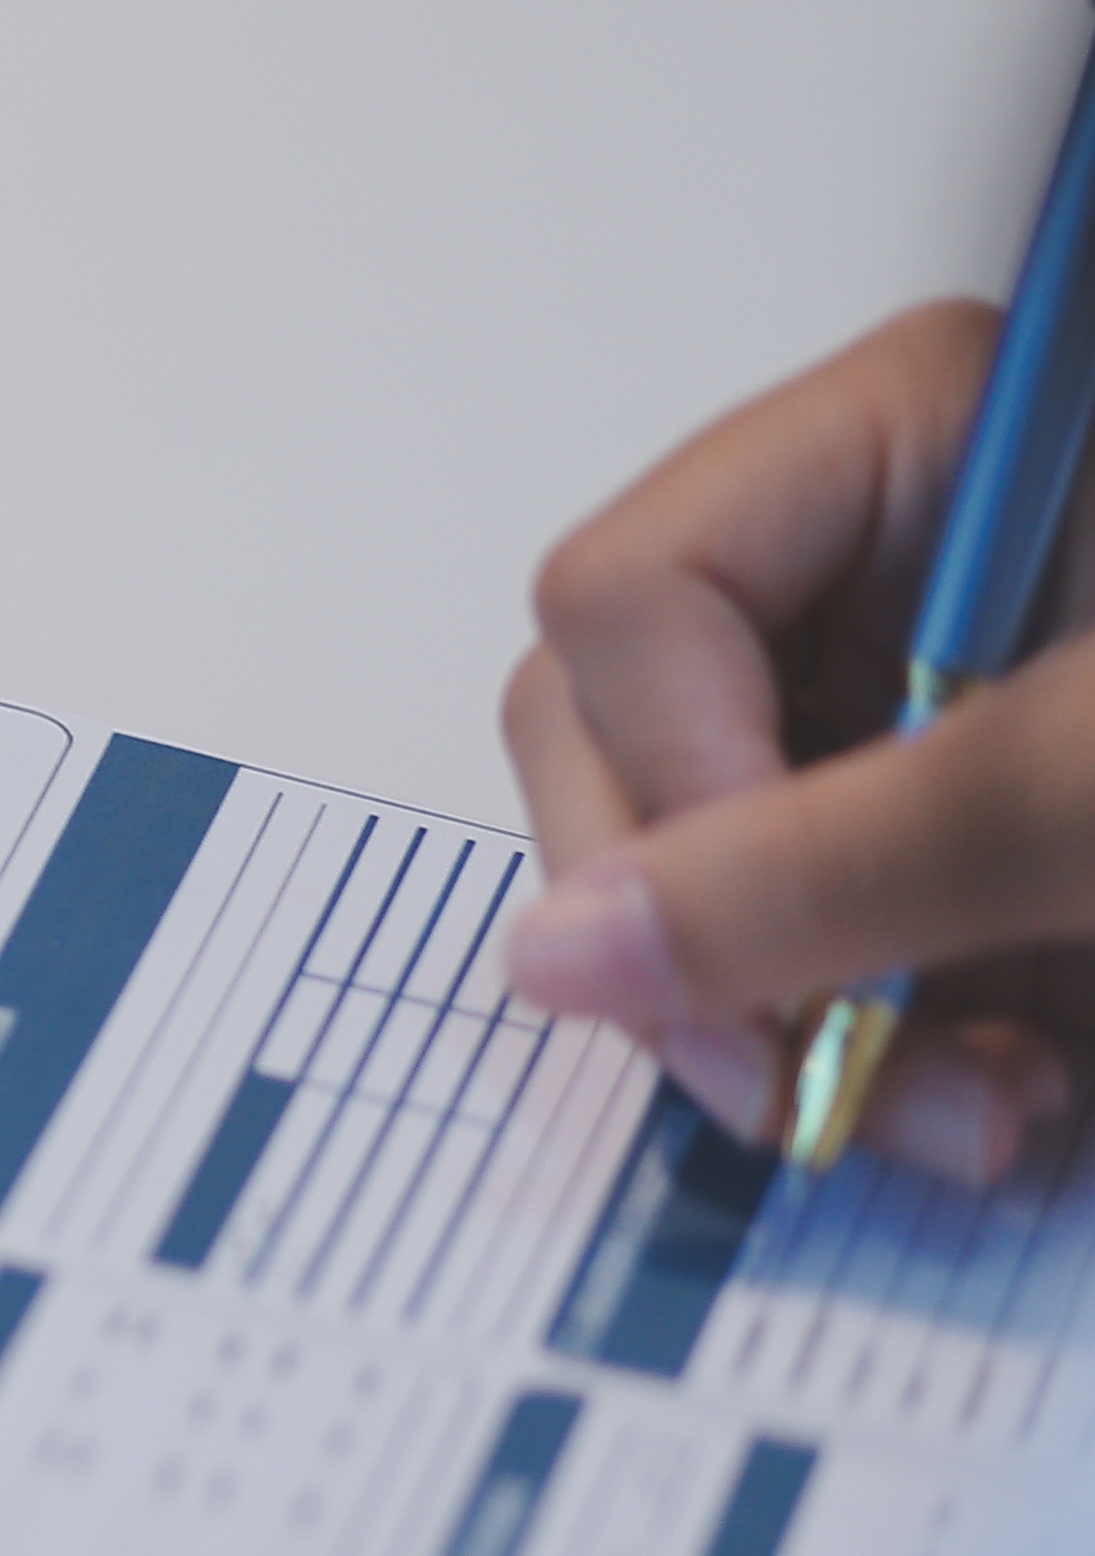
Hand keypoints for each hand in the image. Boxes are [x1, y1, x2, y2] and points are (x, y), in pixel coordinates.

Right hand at [498, 301, 1093, 1177]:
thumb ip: (844, 859)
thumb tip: (568, 958)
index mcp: (913, 439)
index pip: (635, 595)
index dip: (671, 783)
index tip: (779, 945)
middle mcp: (884, 557)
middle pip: (629, 736)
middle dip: (714, 936)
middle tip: (815, 1087)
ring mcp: (913, 696)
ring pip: (702, 865)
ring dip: (801, 1024)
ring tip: (963, 1116)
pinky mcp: (959, 831)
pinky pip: (805, 939)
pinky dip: (874, 1045)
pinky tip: (988, 1095)